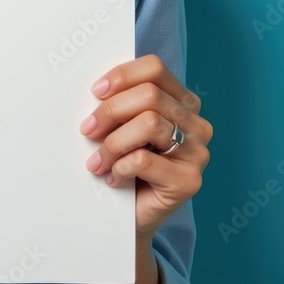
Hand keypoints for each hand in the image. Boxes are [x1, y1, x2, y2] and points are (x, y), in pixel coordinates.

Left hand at [80, 54, 212, 243]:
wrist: (130, 214)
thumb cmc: (124, 163)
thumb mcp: (123, 125)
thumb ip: (121, 102)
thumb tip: (96, 88)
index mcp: (182, 101)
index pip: (155, 69)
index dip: (122, 75)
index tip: (96, 91)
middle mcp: (196, 124)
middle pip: (149, 95)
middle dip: (110, 110)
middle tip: (87, 129)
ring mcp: (197, 153)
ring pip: (148, 124)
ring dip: (112, 142)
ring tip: (96, 161)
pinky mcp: (189, 181)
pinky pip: (144, 159)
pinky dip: (119, 166)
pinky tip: (112, 177)